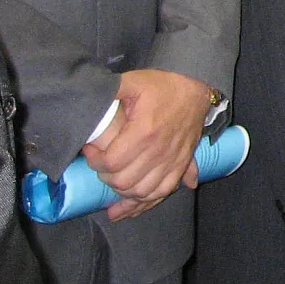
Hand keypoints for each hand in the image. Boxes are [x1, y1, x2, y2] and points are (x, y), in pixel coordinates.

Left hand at [84, 69, 212, 218]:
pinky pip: (164, 191)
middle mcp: (160, 150)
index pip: (111, 163)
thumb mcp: (133, 82)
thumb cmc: (163, 85)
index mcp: (144, 131)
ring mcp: (173, 160)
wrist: (197, 87)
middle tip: (101, 165)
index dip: (94, 161)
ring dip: (124, 193)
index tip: (89, 151)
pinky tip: (132, 202)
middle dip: (105, 177)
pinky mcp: (182, 164)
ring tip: (113, 182)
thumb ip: (109, 90)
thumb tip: (87, 101)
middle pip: (124, 182)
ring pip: (143, 192)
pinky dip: (147, 201)